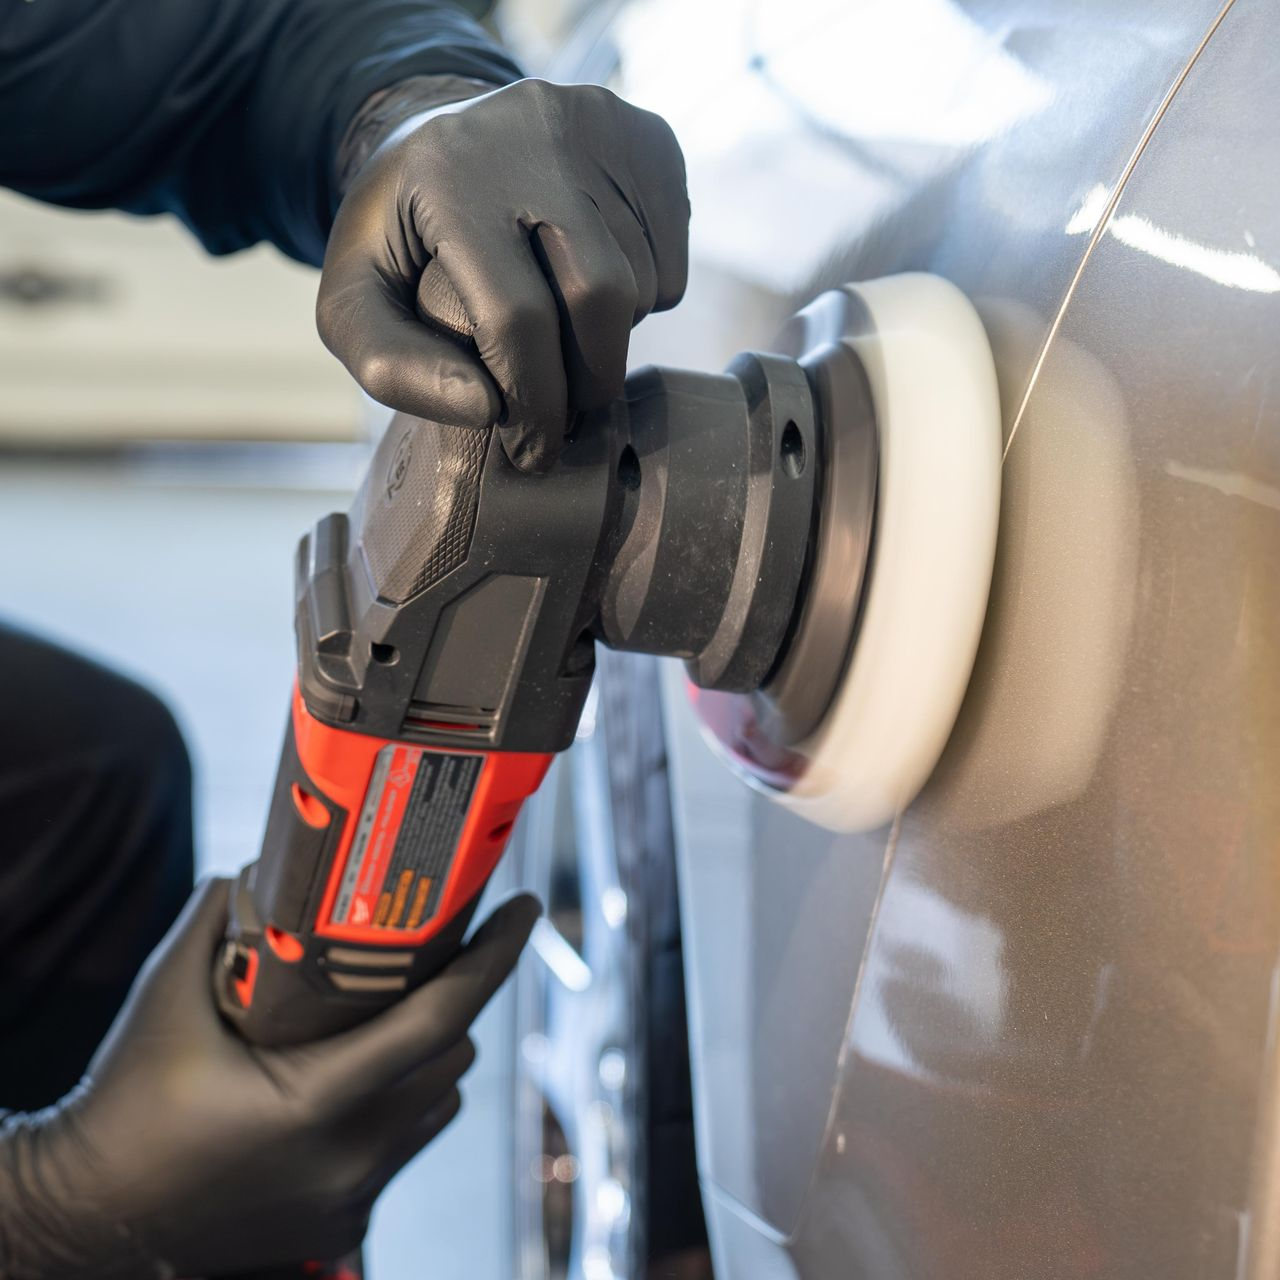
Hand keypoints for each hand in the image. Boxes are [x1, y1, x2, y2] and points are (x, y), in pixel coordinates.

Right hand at [0, 878, 538, 1276]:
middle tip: (439, 953)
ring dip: (434, 1055)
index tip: (526, 906)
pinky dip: (403, 1107)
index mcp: (314, 1102)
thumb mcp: (164, 999)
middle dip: (457, 1000)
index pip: (440, 1017)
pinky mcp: (343, 1227)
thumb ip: (217, 921)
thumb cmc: (123, 1106)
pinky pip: (407, 1148)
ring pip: (438, 1105)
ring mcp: (349, 1200)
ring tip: (397, 1013)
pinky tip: (363, 1080)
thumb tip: (264, 868)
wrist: (84, 1220)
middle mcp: (348, 1159)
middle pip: (452, 1058)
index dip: (494, 956)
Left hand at [317, 78, 689, 472]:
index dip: (533, 401)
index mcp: (450, 172)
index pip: (517, 312)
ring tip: (566, 333)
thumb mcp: (353, 299)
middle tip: (568, 415)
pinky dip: (645, 299)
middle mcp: (533, 133)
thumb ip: (389, 364)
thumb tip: (484, 408)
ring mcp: (602, 127)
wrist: (446, 139)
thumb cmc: (401, 238)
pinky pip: (672, 258)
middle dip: (591, 379)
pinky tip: (593, 286)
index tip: (533, 452)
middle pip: (601, 294)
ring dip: (612, 337)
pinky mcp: (649, 140)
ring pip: (642, 282)